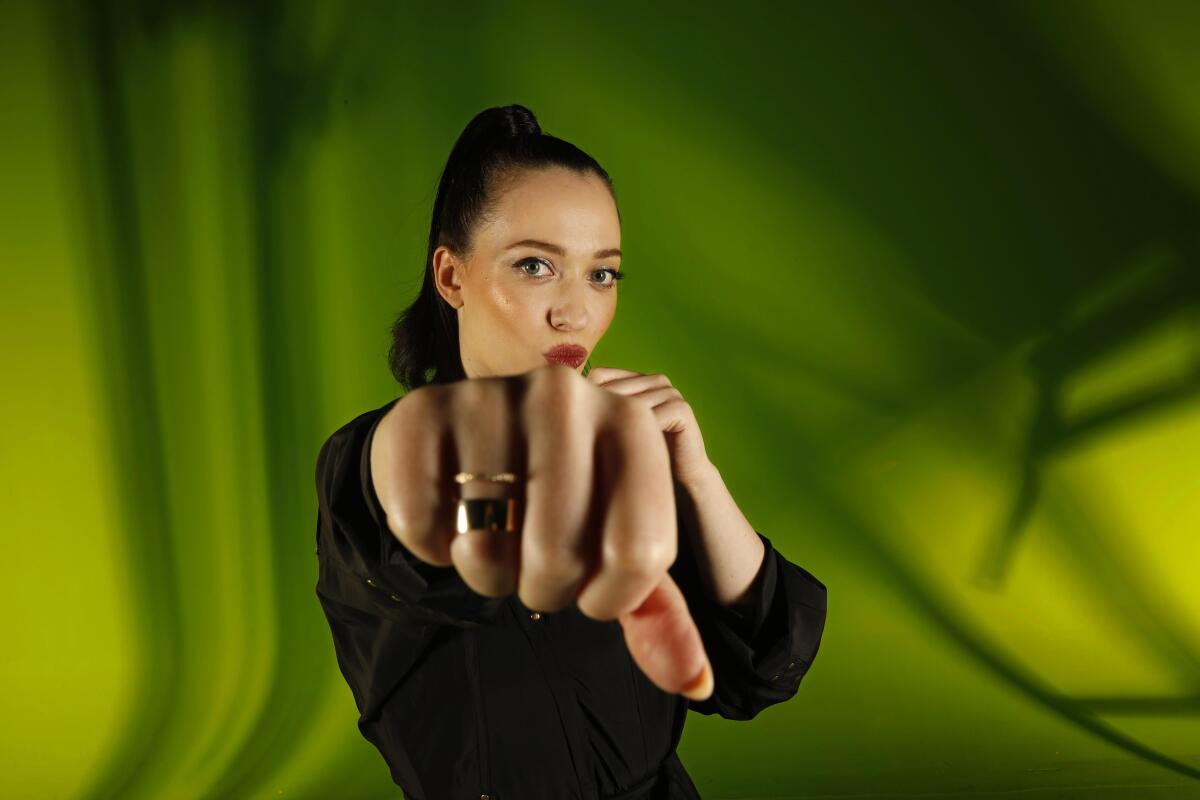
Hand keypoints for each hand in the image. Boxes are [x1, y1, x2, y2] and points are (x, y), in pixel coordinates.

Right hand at [370, 364, 713, 700]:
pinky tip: (445, 512)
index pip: (639, 554)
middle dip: (544, 589)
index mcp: (632, 423)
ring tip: (490, 536)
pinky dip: (432, 546)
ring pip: (488, 551)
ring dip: (486, 574)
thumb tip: (697, 682)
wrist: (462, 442)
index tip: (592, 583)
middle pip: (559, 558)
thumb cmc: (554, 501)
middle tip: (533, 559)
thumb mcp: (613, 544)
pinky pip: (424, 530)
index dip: (610, 597)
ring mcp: (489, 398)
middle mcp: (566, 395)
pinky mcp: (419, 413)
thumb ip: (657, 613)